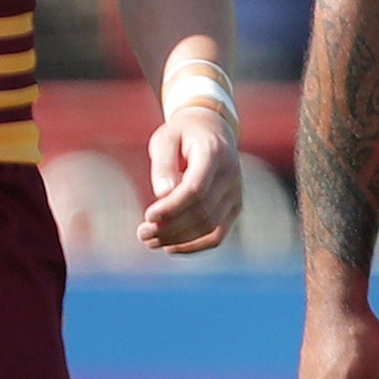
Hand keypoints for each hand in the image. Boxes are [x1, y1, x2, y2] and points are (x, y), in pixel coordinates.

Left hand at [134, 103, 243, 255]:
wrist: (212, 130)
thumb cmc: (182, 134)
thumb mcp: (165, 138)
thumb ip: (163, 164)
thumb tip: (162, 194)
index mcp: (215, 154)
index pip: (196, 189)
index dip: (172, 208)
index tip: (148, 217)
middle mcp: (231, 176)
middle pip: (202, 212)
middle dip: (170, 228)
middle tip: (142, 234)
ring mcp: (236, 194)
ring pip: (210, 227)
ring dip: (178, 239)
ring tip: (150, 241)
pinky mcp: (235, 208)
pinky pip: (217, 235)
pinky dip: (195, 246)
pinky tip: (170, 248)